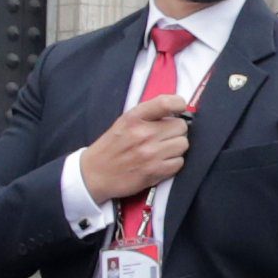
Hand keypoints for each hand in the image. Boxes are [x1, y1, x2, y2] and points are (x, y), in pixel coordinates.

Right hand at [78, 93, 192, 207]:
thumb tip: (177, 109)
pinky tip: (159, 162)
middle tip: (163, 136)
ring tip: (160, 150)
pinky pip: (179, 162)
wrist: (94, 174)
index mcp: (133, 118)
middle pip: (181, 126)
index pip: (165, 103)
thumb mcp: (123, 123)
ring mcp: (150, 153)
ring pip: (183, 144)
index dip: (178, 104)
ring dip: (175, 147)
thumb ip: (148, 115)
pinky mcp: (155, 171)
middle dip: (175, 131)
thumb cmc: (112, 147)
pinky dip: (173, 163)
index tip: (179, 108)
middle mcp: (143, 133)